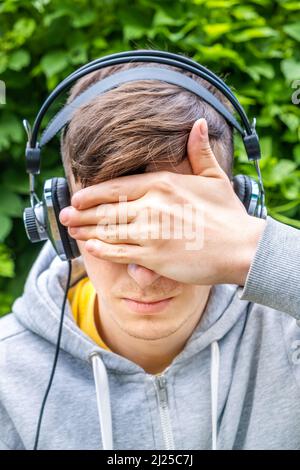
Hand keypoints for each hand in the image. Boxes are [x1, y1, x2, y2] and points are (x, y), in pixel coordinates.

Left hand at [59, 118, 265, 285]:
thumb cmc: (228, 214)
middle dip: (81, 214)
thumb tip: (198, 123)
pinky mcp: (154, 256)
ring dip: (87, 232)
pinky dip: (102, 250)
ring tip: (72, 232)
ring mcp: (151, 232)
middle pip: (107, 210)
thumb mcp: (215, 177)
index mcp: (162, 184)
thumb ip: (200, 152)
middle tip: (63, 216)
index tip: (77, 198)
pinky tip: (89, 248)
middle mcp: (152, 206)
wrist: (241, 247)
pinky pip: (119, 252)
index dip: (92, 194)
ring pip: (109, 231)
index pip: (116, 187)